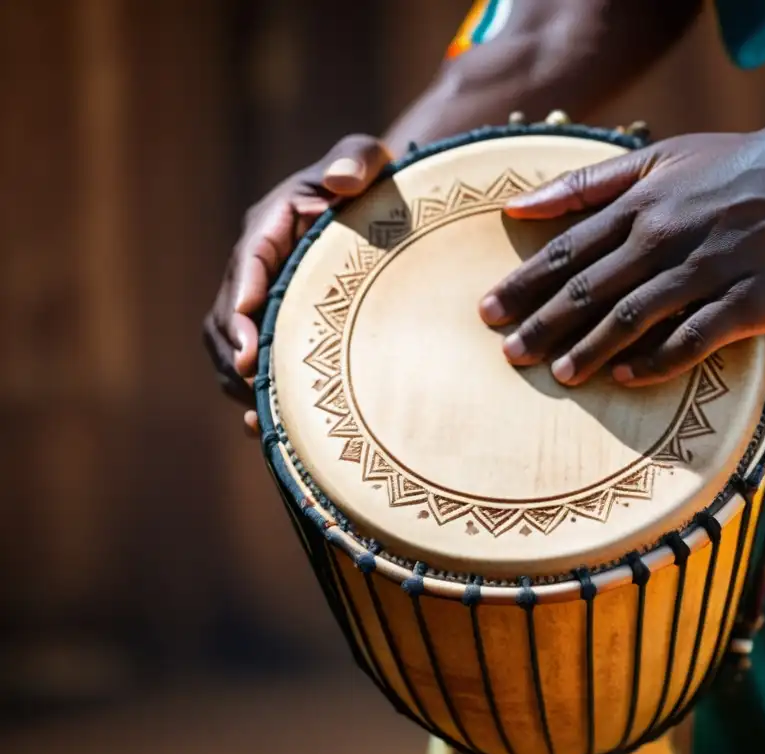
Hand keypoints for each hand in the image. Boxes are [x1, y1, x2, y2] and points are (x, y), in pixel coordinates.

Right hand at [203, 135, 391, 434]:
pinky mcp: (271, 329)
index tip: (244, 333)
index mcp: (270, 225)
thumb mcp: (369, 157)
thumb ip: (358, 158)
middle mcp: (255, 265)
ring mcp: (259, 300)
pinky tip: (268, 426)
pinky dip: (253, 393)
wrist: (380, 209)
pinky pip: (248, 365)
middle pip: (226, 312)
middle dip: (233, 349)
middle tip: (251, 382)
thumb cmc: (374, 181)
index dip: (242, 297)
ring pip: (228, 345)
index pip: (247, 261)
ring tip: (259, 413)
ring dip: (238, 380)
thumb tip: (340, 179)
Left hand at [478, 108, 764, 386]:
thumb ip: (595, 183)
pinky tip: (626, 378)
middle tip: (507, 353)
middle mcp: (665, 237)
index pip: (567, 249)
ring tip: (557, 375)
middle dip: (540, 322)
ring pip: (629, 318)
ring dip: (587, 349)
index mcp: (645, 203)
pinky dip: (654, 361)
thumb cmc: (755, 166)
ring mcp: (707, 270)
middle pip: (587, 288)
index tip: (487, 310)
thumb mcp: (670, 155)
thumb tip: (523, 203)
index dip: (524, 283)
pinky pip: (689, 340)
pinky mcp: (748, 303)